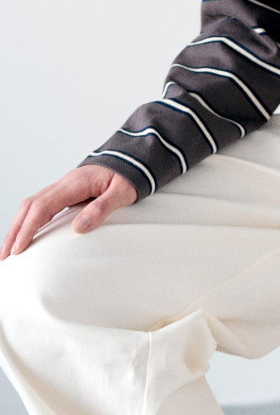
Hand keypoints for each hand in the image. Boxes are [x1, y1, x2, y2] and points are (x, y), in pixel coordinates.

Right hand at [0, 166, 137, 259]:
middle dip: (14, 230)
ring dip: (18, 226)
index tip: (18, 249)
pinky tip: (25, 234)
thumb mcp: (122, 193)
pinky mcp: (65, 191)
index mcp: (74, 183)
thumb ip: (101, 209)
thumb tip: (78, 228)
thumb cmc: (128, 176)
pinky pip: (40, 205)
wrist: (132, 159)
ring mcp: (62, 186)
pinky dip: (28, 220)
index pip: (42, 207)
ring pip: (31, 205)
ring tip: (9, 249)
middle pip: (29, 206)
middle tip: (4, 255)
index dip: (27, 228)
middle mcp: (63, 183)